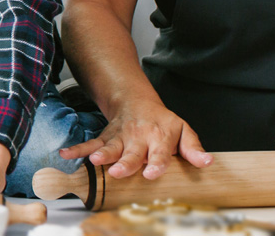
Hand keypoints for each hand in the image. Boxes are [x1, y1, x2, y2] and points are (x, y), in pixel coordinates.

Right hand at [59, 97, 211, 179]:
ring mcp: (120, 137)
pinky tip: (66, 155)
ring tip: (94, 162)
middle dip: (125, 163)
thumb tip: (208, 162)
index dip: (155, 163)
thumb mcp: (183, 130)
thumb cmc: (162, 121)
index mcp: (159, 137)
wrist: (136, 100)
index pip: (159, 153)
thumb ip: (193, 148)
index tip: (150, 174)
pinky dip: (77, 149)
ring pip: (109, 147)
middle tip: (118, 171)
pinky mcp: (105, 137)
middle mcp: (138, 137)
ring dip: (101, 155)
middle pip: (132, 153)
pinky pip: (90, 143)